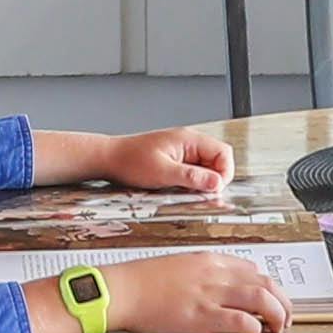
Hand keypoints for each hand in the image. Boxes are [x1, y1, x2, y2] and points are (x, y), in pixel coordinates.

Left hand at [90, 126, 238, 196]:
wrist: (108, 158)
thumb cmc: (129, 161)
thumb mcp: (163, 172)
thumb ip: (192, 177)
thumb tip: (216, 183)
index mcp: (189, 139)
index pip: (223, 152)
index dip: (224, 173)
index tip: (214, 190)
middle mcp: (188, 142)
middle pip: (217, 161)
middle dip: (213, 179)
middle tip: (200, 193)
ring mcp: (182, 151)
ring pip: (205, 168)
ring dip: (201, 181)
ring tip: (185, 190)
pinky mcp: (175, 160)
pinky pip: (193, 171)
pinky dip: (190, 181)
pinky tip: (178, 187)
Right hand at [90, 249, 294, 332]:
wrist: (121, 290)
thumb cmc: (142, 281)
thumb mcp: (178, 267)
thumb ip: (203, 275)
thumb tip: (219, 288)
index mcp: (210, 260)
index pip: (252, 269)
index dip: (269, 286)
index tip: (272, 300)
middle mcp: (216, 274)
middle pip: (266, 282)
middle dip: (283, 301)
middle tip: (285, 317)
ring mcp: (211, 294)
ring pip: (262, 299)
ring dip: (277, 314)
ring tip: (278, 328)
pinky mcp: (203, 316)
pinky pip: (242, 321)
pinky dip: (254, 329)